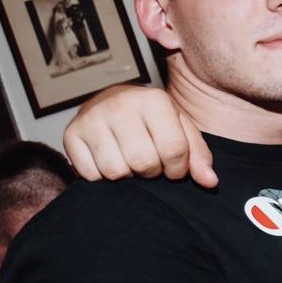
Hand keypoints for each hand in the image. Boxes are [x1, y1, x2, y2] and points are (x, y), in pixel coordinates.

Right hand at [63, 84, 215, 186]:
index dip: (178, 168)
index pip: (174, 150)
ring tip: (130, 160)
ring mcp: (92, 119)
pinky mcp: (71, 134)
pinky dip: (103, 177)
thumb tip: (210, 181)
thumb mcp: (181, 129)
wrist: (111, 102)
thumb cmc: (153, 120)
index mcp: (153, 100)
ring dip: (128, 175)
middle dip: (152, 172)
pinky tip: (110, 160)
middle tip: (150, 163)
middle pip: (144, 162)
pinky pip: (91, 175)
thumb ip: (199, 155)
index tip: (174, 167)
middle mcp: (120, 105)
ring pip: (116, 171)